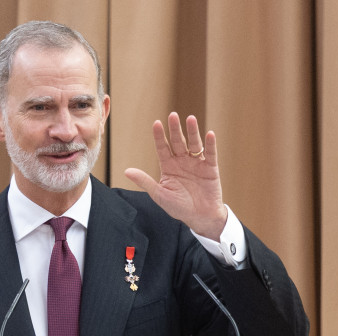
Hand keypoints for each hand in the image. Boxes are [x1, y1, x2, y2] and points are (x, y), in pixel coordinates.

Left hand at [125, 112, 227, 238]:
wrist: (200, 218)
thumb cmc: (179, 207)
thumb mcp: (159, 194)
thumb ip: (145, 181)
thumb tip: (127, 171)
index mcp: (169, 167)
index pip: (162, 148)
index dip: (159, 136)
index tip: (156, 124)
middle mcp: (182, 162)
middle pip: (177, 142)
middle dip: (175, 129)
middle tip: (172, 115)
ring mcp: (197, 164)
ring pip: (194, 144)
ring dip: (192, 132)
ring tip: (190, 119)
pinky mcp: (210, 168)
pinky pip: (210, 154)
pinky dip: (210, 144)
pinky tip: (209, 134)